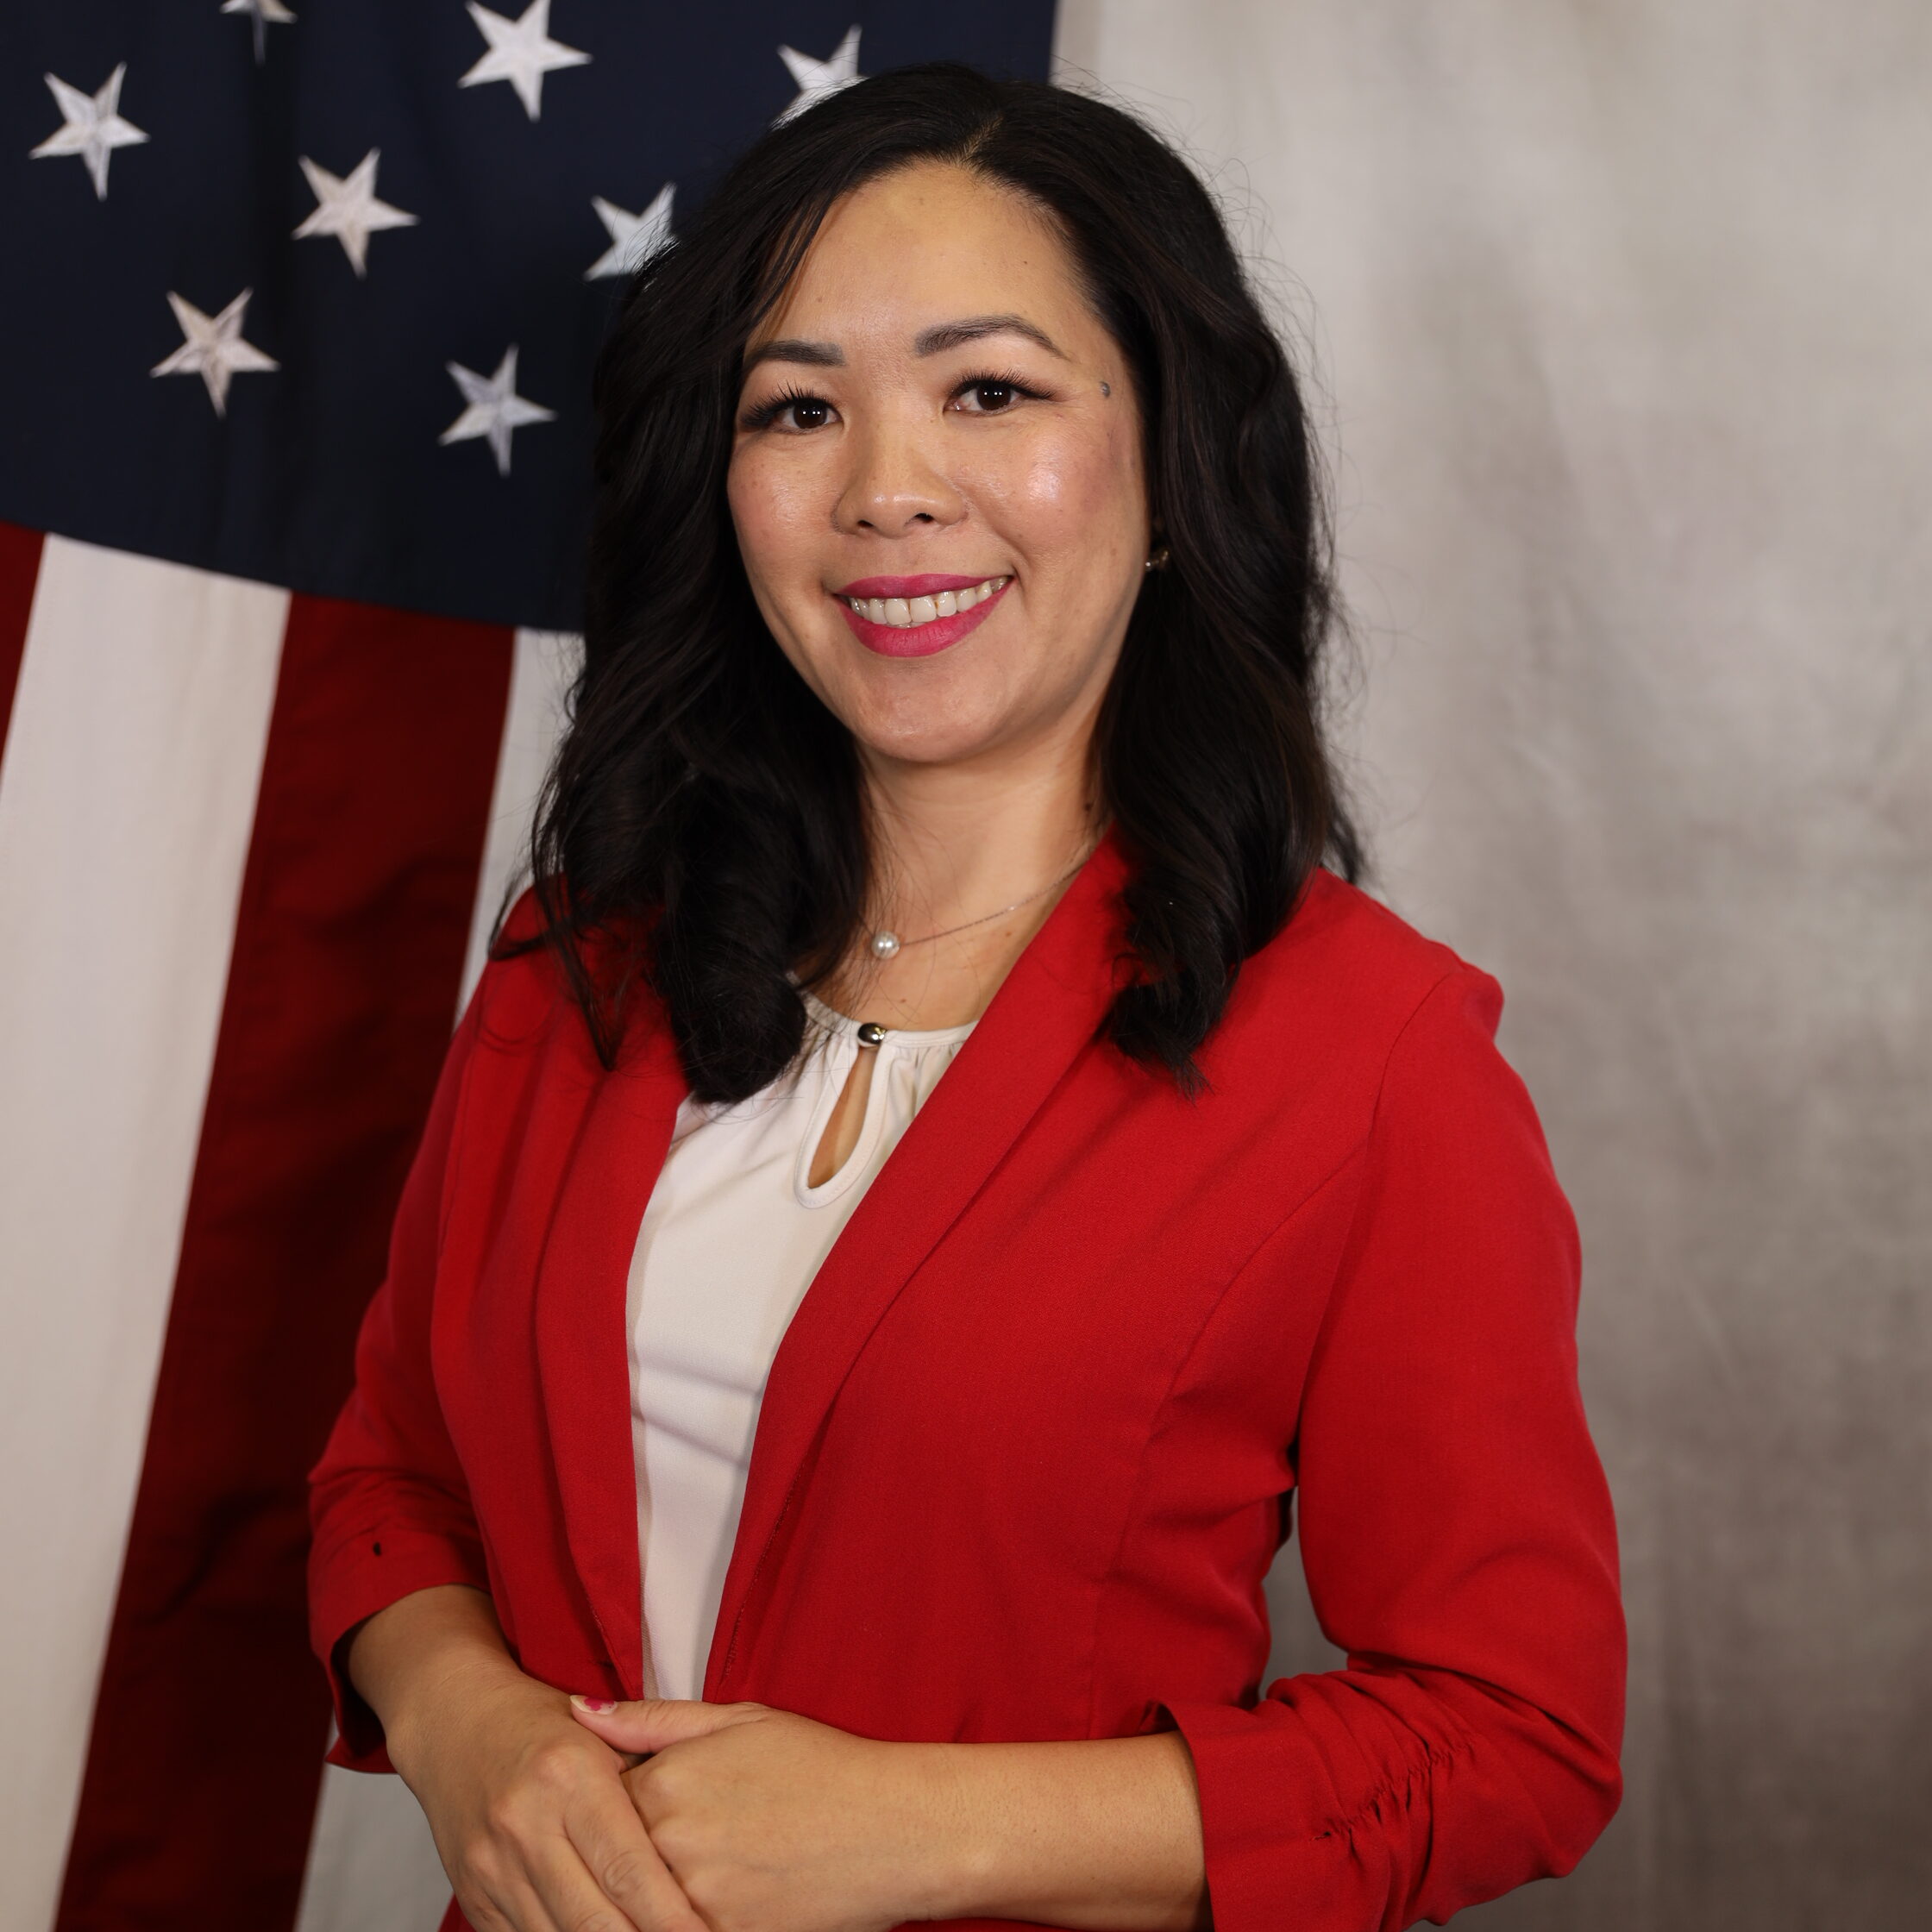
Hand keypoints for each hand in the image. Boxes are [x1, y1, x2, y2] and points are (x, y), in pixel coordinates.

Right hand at [358, 1588, 702, 1931]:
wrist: (452, 1723)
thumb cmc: (542, 1725)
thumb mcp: (603, 1731)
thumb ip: (650, 1770)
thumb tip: (701, 1836)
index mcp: (569, 1775)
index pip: (627, 1867)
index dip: (668, 1916)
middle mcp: (526, 1825)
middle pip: (594, 1919)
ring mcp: (492, 1868)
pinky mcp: (472, 1898)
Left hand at [570, 1696, 959, 1931]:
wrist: (897, 1830)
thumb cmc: (822, 1769)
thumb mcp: (742, 1721)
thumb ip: (654, 1719)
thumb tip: (578, 1710)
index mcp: (666, 1783)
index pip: (599, 1803)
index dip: (620, 1805)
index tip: (650, 1807)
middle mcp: (669, 1845)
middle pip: (617, 1859)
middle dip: (638, 1853)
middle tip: (695, 1839)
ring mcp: (694, 1902)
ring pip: (641, 1904)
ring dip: (660, 1890)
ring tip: (717, 1865)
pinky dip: (688, 1918)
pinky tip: (729, 1894)